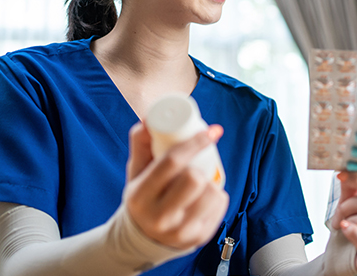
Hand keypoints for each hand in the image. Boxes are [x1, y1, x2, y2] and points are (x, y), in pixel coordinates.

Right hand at [122, 122, 229, 249]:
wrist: (144, 239)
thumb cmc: (143, 196)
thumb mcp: (136, 173)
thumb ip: (140, 145)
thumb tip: (148, 118)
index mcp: (140, 196)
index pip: (172, 162)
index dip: (195, 142)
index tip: (210, 131)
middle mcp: (159, 217)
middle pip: (194, 179)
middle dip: (199, 168)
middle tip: (195, 168)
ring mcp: (180, 231)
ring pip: (212, 193)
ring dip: (211, 183)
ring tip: (200, 184)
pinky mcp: (198, 239)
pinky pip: (221, 207)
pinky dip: (217, 197)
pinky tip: (206, 198)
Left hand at [331, 171, 356, 272]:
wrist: (344, 258)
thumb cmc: (352, 230)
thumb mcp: (350, 204)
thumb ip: (351, 187)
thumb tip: (346, 168)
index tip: (342, 174)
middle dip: (347, 204)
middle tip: (339, 211)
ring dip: (346, 220)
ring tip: (343, 225)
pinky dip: (349, 231)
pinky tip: (345, 230)